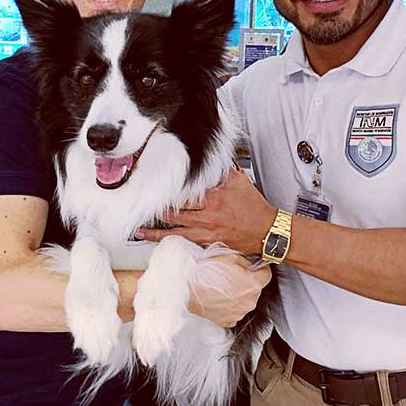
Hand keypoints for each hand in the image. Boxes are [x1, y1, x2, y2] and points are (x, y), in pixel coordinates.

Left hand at [136, 168, 276, 256]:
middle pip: (176, 213)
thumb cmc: (254, 207)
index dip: (167, 194)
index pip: (185, 194)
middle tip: (138, 211)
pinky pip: (186, 242)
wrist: (267, 231)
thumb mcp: (240, 181)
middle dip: (157, 212)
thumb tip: (210, 161)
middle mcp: (208, 215)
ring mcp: (207, 231)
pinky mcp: (209, 242)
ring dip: (156, 232)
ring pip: (176, 231)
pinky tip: (159, 243)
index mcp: (214, 198)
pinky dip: (171, 242)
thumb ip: (222, 171)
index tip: (152, 191)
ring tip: (140, 231)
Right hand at [188, 253, 272, 328]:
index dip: (260, 269)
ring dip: (237, 295)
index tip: (254, 267)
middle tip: (231, 275)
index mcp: (253, 285)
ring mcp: (239, 313)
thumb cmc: (205, 274)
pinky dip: (229, 306)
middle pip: (255, 289)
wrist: (187, 290)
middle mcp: (249, 302)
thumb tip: (248, 264)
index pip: (266, 275)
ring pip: (244, 301)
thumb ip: (244, 260)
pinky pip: (234, 312)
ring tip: (221, 287)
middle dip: (246, 282)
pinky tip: (218, 298)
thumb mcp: (228, 256)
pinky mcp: (228, 321)